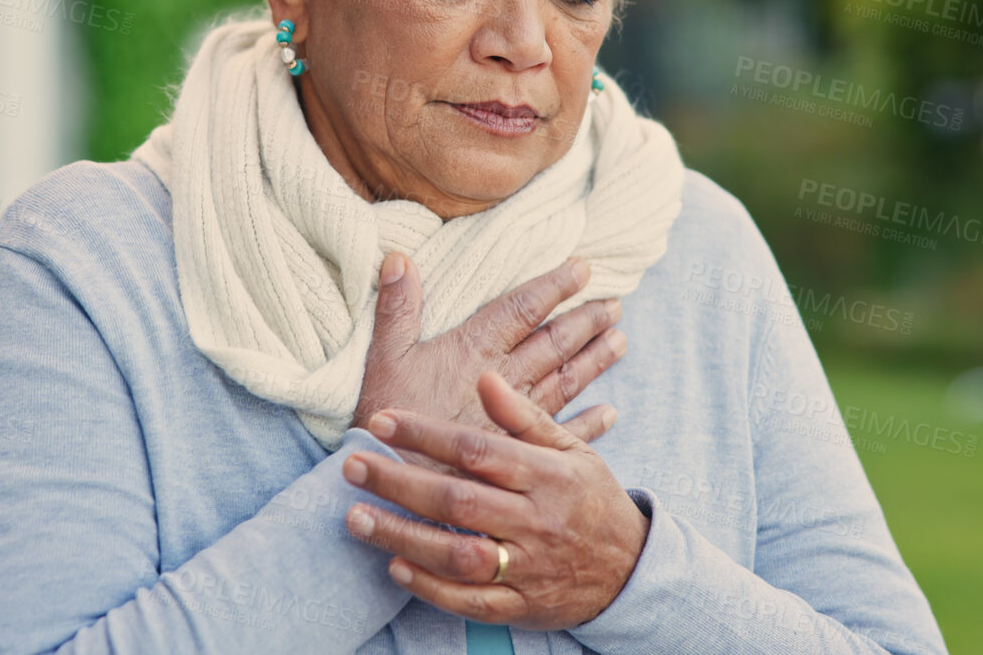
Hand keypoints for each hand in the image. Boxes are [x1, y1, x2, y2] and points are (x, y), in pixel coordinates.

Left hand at [342, 371, 649, 630]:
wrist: (632, 570)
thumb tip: (485, 376)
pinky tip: (394, 565)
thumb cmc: (590, 499)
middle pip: (458, 501)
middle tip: (351, 465)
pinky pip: (469, 600)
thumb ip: (524, 417)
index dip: (426, 435)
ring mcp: (527, 568)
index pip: (477, 450)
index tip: (381, 421)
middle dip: (399, 483)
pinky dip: (429, 586)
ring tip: (356, 517)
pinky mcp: (521, 606)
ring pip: (457, 554)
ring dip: (402, 536)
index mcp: (547, 476)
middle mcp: (535, 522)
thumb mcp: (571, 450)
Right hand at [353, 254, 626, 473]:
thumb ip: (396, 309)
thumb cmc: (385, 421)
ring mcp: (515, 419)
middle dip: (585, 322)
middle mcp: (503, 381)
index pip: (522, 309)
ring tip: (620, 341)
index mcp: (473, 351)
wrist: (396, 483)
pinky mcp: (519, 453)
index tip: (583, 268)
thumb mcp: (383, 358)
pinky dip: (589, 423)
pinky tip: (610, 413)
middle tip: (614, 304)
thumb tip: (399, 257)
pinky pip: (562, 435)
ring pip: (564, 381)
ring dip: (593, 361)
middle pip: (552, 344)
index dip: (553, 286)